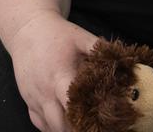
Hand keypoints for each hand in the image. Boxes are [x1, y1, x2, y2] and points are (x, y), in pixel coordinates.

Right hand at [3, 10, 98, 131]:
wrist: (27, 30)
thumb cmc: (57, 34)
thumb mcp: (81, 37)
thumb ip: (100, 50)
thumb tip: (125, 60)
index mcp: (60, 76)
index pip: (72, 105)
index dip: (85, 117)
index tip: (100, 122)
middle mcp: (45, 92)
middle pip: (59, 124)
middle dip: (76, 130)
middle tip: (93, 128)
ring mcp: (34, 98)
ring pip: (48, 127)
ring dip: (64, 130)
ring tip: (82, 128)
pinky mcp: (27, 101)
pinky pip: (39, 123)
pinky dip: (51, 128)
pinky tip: (65, 127)